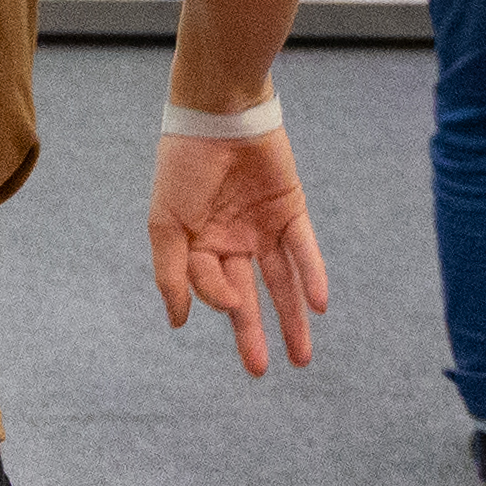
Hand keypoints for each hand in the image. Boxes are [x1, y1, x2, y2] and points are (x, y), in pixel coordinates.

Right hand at [148, 131, 331, 376]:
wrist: (219, 113)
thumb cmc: (183, 167)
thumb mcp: (166, 223)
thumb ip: (172, 273)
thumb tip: (176, 323)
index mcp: (199, 245)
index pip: (211, 286)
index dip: (218, 297)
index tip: (229, 299)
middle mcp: (232, 241)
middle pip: (248, 297)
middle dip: (253, 334)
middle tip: (259, 371)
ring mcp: (263, 228)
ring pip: (281, 283)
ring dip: (291, 319)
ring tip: (301, 359)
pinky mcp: (291, 211)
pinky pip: (304, 250)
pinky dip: (312, 276)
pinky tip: (319, 305)